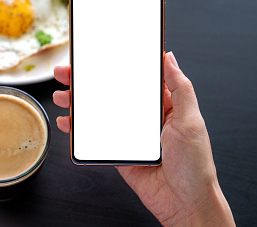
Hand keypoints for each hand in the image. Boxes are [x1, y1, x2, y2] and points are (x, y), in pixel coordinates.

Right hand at [53, 52, 234, 226]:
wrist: (184, 203)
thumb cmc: (194, 164)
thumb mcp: (191, 120)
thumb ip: (180, 89)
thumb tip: (170, 58)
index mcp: (162, 104)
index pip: (136, 77)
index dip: (116, 63)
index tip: (99, 52)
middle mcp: (143, 116)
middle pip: (111, 92)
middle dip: (88, 80)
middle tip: (68, 71)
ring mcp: (128, 133)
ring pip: (99, 111)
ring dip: (78, 102)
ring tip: (62, 94)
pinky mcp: (117, 150)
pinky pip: (94, 135)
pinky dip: (78, 128)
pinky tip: (66, 121)